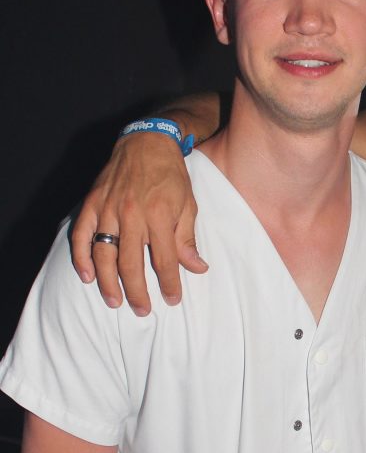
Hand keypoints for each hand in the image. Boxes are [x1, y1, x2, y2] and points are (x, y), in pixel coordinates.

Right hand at [70, 132, 205, 315]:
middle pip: (131, 263)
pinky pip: (82, 235)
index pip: (165, 260)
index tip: (172, 299)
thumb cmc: (171, 176)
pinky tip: (87, 276)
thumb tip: (197, 268)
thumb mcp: (188, 205)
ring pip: (104, 253)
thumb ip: (187, 239)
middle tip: (142, 310)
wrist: (147, 142)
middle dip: (137, 291)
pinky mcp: (92, 203)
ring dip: (108, 281)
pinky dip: (81, 257)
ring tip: (114, 301)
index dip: (169, 283)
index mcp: (160, 215)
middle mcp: (132, 214)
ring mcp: (109, 209)